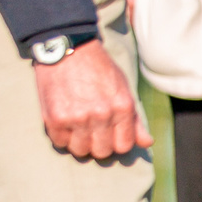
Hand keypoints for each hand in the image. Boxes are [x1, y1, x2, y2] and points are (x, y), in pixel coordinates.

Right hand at [34, 40, 151, 159]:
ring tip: (78, 127)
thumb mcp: (123, 89)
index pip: (124, 146)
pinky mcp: (55, 118)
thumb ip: (134, 119)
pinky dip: (61, 136)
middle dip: (98, 144)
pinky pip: (59, 143)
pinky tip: (64, 122)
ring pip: (80, 151)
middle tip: (92, 131)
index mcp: (122, 108)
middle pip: (102, 152)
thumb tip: (146, 143)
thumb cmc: (99, 69)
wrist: (69, 50)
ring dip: (79, 142)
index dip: (117, 142)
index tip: (110, 135)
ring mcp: (77, 118)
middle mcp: (101, 115)